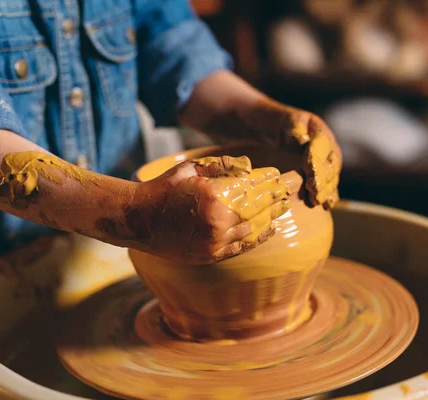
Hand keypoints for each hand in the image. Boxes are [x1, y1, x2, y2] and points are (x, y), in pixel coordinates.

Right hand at [125, 156, 290, 263]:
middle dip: (274, 199)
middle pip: (257, 209)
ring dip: (270, 218)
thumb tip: (249, 166)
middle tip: (288, 192)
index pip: (251, 188)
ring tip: (282, 209)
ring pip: (252, 228)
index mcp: (214, 195)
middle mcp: (218, 220)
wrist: (139, 220)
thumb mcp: (191, 168)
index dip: (269, 183)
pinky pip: (241, 246)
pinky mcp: (210, 255)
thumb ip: (221, 165)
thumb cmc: (164, 188)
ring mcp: (215, 241)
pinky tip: (270, 230)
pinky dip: (258, 238)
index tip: (281, 177)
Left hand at [246, 100, 342, 209]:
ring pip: (332, 178)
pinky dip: (330, 196)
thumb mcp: (287, 123)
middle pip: (330, 167)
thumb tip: (303, 141)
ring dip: (326, 191)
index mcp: (321, 134)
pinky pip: (331, 185)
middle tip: (315, 194)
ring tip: (317, 202)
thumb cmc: (285, 126)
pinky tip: (326, 206)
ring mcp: (330, 163)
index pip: (321, 150)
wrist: (287, 132)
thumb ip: (294, 131)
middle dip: (323, 182)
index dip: (317, 166)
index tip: (312, 181)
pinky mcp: (326, 174)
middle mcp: (330, 149)